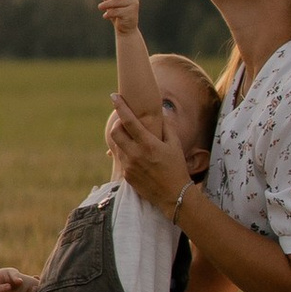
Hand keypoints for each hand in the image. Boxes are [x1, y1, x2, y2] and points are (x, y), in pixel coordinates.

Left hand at [99, 0, 142, 37]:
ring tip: (100, 7)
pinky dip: (109, 13)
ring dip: (106, 5)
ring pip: (116, 2)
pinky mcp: (130, 14)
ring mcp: (133, 5)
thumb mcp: (110, 2)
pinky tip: (105, 16)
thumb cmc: (117, 15)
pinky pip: (116, 11)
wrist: (125, 30)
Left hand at [106, 99, 188, 217]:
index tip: (114, 95)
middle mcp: (136, 154)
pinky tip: (134, 152)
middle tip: (124, 122)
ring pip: (116, 145)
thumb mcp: (175, 145)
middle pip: (115, 132)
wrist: (173, 195)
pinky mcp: (126, 175)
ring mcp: (129, 166)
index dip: (120, 106)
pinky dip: (125, 151)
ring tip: (131, 137)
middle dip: (117, 123)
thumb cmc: (177, 167)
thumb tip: (161, 112)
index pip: (129, 121)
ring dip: (121, 138)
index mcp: (148, 144)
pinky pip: (120, 158)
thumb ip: (166, 126)